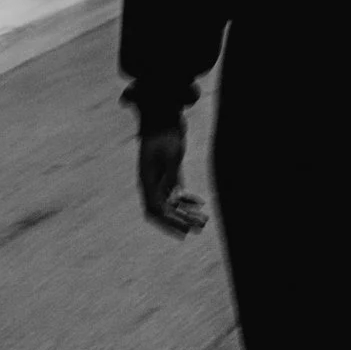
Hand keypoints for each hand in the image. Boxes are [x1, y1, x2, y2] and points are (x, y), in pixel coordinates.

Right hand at [137, 121, 209, 237]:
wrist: (163, 118)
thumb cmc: (165, 135)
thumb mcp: (171, 154)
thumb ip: (172, 175)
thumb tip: (176, 196)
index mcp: (147, 180)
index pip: (155, 209)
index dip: (169, 222)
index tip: (185, 230)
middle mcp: (151, 183)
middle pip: (162, 211)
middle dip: (179, 221)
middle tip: (197, 228)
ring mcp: (159, 179)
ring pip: (170, 204)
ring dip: (185, 213)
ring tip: (203, 220)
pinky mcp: (168, 175)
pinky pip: (175, 194)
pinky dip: (187, 200)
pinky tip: (200, 204)